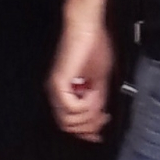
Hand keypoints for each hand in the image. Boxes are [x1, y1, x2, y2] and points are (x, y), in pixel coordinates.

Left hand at [48, 10, 114, 137]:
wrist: (87, 28)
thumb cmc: (93, 46)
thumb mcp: (100, 80)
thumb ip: (98, 101)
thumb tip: (99, 118)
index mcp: (65, 93)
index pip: (70, 124)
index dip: (87, 132)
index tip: (101, 132)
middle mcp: (57, 93)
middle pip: (68, 127)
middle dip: (90, 126)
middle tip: (103, 117)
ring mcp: (55, 89)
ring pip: (68, 121)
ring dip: (88, 115)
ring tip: (97, 100)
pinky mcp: (58, 82)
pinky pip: (70, 108)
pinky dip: (85, 106)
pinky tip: (91, 93)